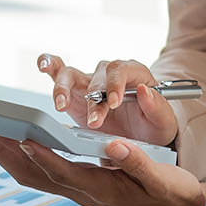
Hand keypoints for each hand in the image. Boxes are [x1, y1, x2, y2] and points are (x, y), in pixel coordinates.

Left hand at [0, 130, 205, 205]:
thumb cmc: (172, 194)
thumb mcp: (162, 178)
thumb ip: (138, 162)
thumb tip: (115, 146)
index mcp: (102, 188)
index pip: (64, 172)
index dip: (42, 156)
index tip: (23, 139)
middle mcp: (84, 192)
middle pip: (34, 174)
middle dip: (4, 152)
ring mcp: (79, 190)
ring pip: (32, 175)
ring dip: (5, 154)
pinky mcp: (80, 185)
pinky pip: (42, 173)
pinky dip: (22, 157)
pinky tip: (11, 142)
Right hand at [38, 54, 179, 145]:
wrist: (139, 139)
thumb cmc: (152, 128)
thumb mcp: (163, 123)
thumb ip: (157, 107)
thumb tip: (144, 91)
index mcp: (135, 75)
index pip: (122, 70)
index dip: (115, 84)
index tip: (113, 103)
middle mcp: (110, 73)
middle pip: (96, 76)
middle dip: (94, 100)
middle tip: (95, 122)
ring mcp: (89, 80)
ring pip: (72, 73)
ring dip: (64, 88)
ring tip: (61, 106)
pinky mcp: (73, 90)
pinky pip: (58, 71)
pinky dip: (49, 65)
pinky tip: (42, 66)